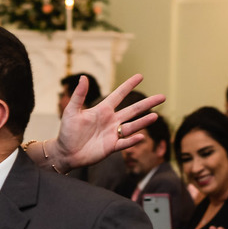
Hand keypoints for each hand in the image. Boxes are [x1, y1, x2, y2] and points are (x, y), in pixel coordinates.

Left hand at [51, 74, 165, 170]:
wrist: (65, 153)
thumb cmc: (67, 131)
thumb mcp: (71, 111)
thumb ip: (79, 95)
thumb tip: (83, 77)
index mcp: (102, 110)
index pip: (118, 95)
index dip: (128, 86)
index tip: (140, 76)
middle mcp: (111, 121)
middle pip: (133, 110)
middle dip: (147, 103)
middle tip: (162, 97)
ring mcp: (113, 134)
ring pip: (132, 126)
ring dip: (143, 122)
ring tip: (155, 116)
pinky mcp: (111, 147)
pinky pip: (124, 143)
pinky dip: (132, 141)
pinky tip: (141, 136)